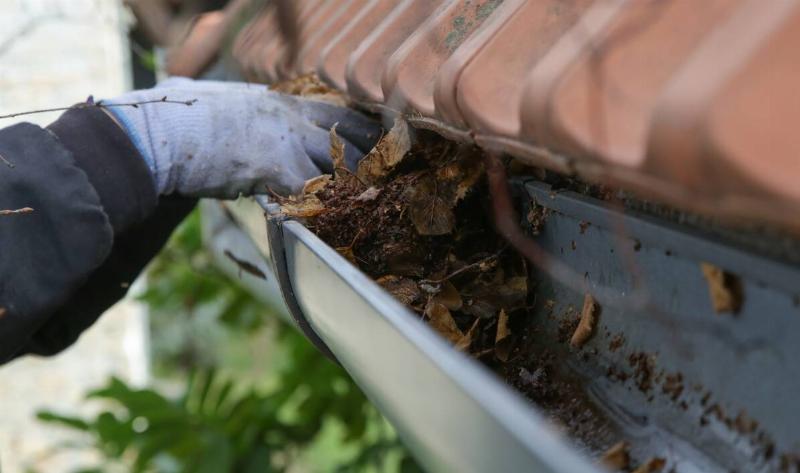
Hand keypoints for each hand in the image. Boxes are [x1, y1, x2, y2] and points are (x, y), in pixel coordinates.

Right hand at [105, 78, 380, 197]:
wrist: (161, 131)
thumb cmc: (180, 115)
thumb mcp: (217, 98)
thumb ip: (237, 104)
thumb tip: (208, 96)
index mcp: (281, 102)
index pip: (337, 112)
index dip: (361, 131)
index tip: (379, 143)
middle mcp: (292, 117)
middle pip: (349, 137)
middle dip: (370, 160)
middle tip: (387, 179)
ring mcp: (288, 140)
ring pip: (339, 165)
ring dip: (352, 188)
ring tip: (369, 206)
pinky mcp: (277, 168)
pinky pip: (313, 193)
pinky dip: (323, 208)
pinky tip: (332, 221)